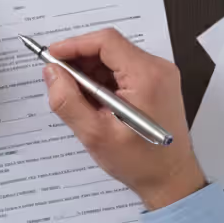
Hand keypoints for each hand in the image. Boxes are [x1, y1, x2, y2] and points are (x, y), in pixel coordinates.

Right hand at [43, 28, 205, 210]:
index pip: (106, 42)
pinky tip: (93, 101)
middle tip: (58, 78)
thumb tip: (51, 72)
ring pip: (116, 58)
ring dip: (91, 71)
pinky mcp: (157, 83)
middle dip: (81, 59)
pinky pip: (124, 70)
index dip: (75, 44)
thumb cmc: (140, 163)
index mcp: (146, 76)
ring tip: (76, 96)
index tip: (52, 55)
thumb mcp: (95, 134)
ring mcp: (160, 75)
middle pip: (110, 47)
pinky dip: (104, 79)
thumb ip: (68, 101)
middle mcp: (158, 69)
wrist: (172, 181)